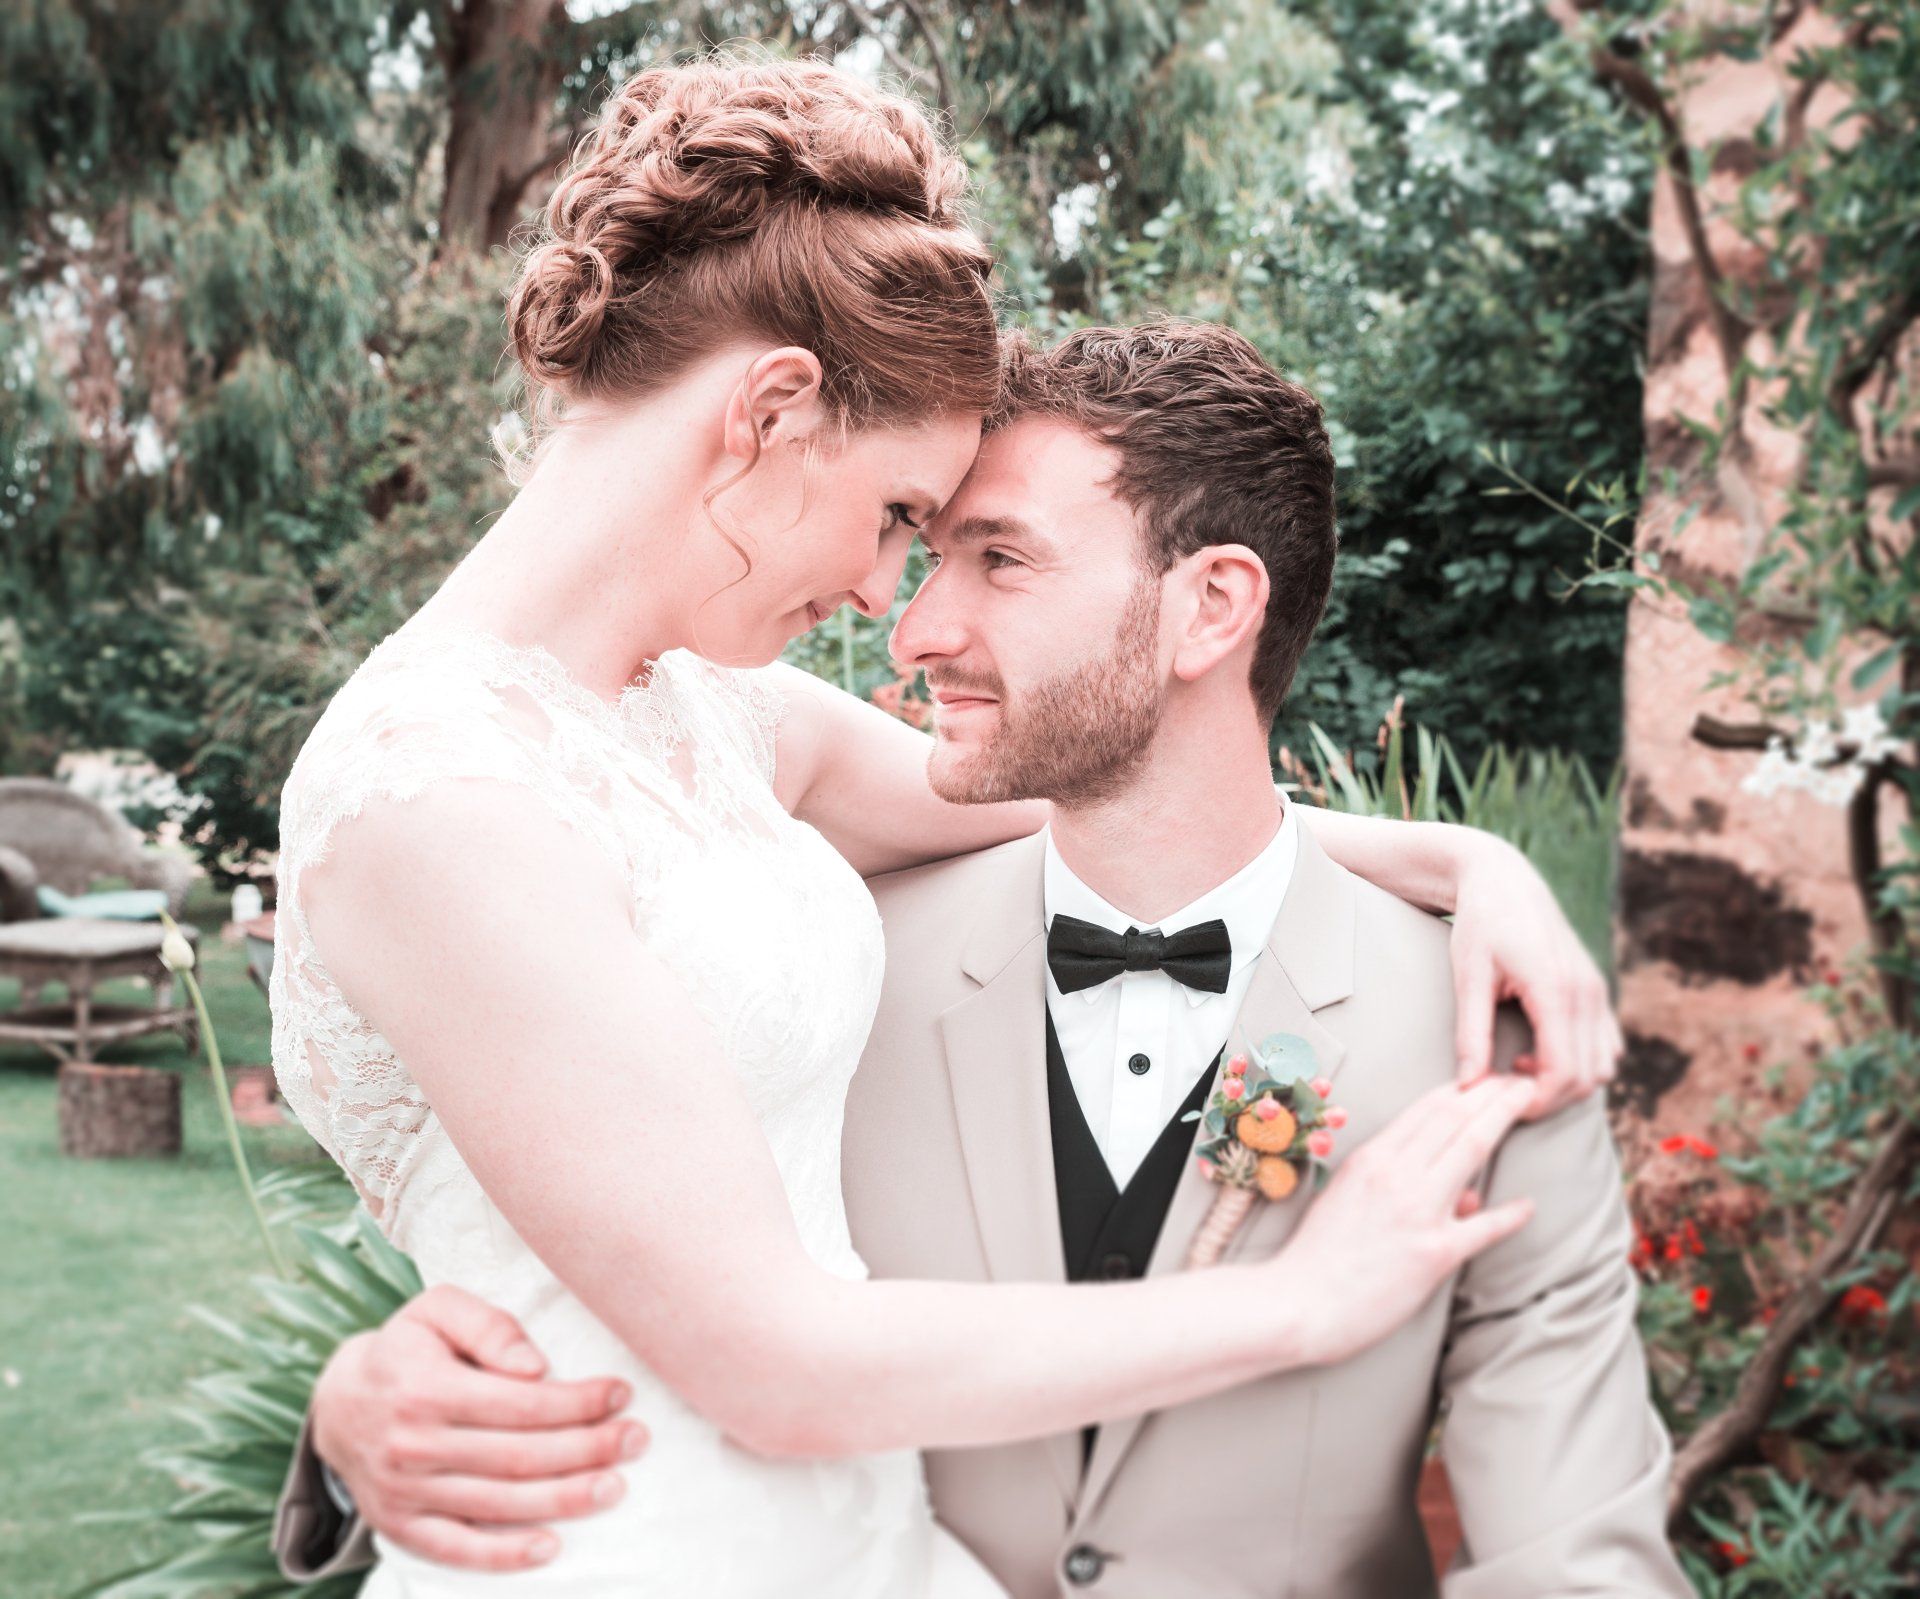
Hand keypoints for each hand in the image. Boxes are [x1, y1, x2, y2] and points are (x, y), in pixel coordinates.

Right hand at [312, 1285, 648, 1570]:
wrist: (336, 1404)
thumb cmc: (406, 1349)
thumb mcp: (437, 1310)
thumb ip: (488, 1325)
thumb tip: (536, 1365)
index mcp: (426, 1389)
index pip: (520, 1404)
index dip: (577, 1402)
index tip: (621, 1393)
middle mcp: (414, 1446)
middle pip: (518, 1457)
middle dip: (586, 1449)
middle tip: (636, 1440)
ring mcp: (405, 1493)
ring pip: (498, 1505)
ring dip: (563, 1499)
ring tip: (614, 1486)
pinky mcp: (400, 1527)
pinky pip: (456, 1550)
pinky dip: (504, 1557)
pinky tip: (551, 1547)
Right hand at [1275, 1075, 1536, 1367]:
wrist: (1298, 1303)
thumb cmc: (1316, 1254)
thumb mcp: (1346, 1201)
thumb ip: (1392, 1183)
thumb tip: (1459, 1193)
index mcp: (1371, 1159)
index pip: (1426, 1110)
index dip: (1462, 1089)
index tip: (1482, 1078)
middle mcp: (1395, 1176)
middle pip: (1454, 1118)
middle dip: (1491, 1092)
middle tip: (1518, 1077)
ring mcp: (1417, 1212)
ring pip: (1471, 1150)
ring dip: (1503, 1118)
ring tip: (1528, 1101)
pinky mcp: (1434, 1254)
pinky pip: (1483, 1227)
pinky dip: (1509, 1215)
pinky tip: (1527, 1206)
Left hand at [1449, 837, 1621, 1117]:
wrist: (1503, 880)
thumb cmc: (1479, 926)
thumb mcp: (1467, 978)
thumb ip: (1470, 1035)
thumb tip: (1468, 1087)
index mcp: (1555, 989)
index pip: (1563, 1071)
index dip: (1536, 1101)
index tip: (1501, 1106)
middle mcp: (1586, 992)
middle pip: (1586, 1076)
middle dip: (1549, 1098)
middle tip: (1504, 1092)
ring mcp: (1596, 990)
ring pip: (1602, 1065)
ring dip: (1566, 1082)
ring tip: (1517, 1066)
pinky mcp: (1596, 990)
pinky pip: (1605, 1045)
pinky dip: (1579, 1062)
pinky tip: (1537, 1050)